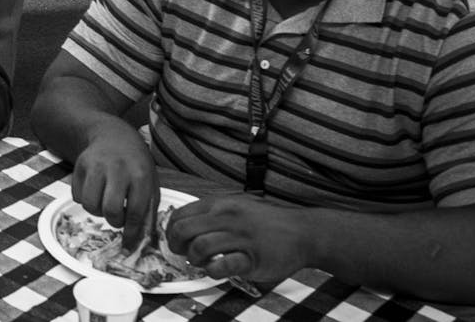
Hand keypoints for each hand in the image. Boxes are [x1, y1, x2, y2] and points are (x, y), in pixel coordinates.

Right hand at [69, 118, 157, 249]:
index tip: (128, 242)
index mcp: (140, 175)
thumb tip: (140, 242)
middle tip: (117, 218)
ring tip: (105, 204)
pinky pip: (77, 196)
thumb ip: (146, 211)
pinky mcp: (80, 164)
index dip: (131, 231)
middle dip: (113, 221)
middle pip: (110, 209)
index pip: (135, 211)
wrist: (114, 137)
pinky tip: (95, 192)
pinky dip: (85, 200)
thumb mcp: (149, 184)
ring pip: (89, 204)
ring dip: (97, 211)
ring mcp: (96, 165)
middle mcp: (117, 169)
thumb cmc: (136, 166)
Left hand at [165, 194, 311, 287]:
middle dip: (176, 246)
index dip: (171, 232)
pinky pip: (222, 265)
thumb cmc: (267, 222)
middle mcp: (226, 217)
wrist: (304, 232)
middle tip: (185, 254)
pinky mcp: (252, 258)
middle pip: (183, 230)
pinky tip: (217, 270)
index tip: (176, 242)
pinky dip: (213, 271)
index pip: (179, 215)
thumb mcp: (236, 206)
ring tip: (203, 263)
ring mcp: (239, 236)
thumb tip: (185, 224)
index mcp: (219, 203)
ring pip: (199, 246)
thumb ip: (212, 213)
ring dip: (194, 259)